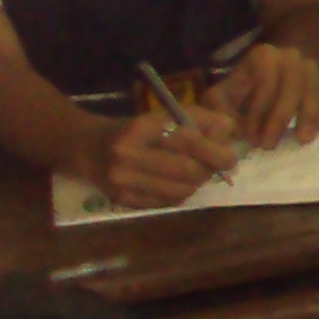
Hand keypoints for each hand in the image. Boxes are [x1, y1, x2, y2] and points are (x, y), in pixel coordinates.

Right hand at [94, 100, 237, 208]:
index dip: (216, 152)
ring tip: (196, 174)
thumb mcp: (165, 115)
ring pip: (180, 190)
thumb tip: (231, 133)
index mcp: (142, 127)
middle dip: (209, 170)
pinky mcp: (120, 199)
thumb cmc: (136, 130)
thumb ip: (200, 120)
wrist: (87, 147)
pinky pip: (165, 202)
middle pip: (188, 170)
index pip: (189, 142)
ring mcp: (122, 179)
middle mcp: (128, 153)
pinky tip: (176, 183)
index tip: (230, 158)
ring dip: (197, 184)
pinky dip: (179, 194)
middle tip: (216, 167)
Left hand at [207, 44, 318, 148]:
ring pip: (315, 92)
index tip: (250, 137)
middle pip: (292, 88)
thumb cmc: (241, 92)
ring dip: (308, 118)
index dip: (257, 112)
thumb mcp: (221, 95)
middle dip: (280, 119)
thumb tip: (235, 129)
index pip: (265, 83)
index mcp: (264, 56)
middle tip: (270, 145)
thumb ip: (220, 109)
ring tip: (301, 140)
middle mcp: (292, 57)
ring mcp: (314, 69)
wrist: (268, 77)